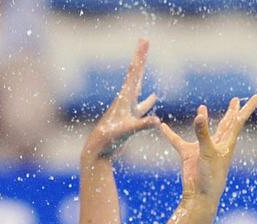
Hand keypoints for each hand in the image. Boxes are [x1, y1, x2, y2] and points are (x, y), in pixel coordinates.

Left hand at [83, 38, 159, 160]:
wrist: (99, 149)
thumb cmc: (110, 139)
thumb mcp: (128, 130)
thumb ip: (143, 125)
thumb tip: (157, 121)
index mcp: (124, 98)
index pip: (134, 72)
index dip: (140, 56)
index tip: (144, 40)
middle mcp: (125, 100)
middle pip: (135, 74)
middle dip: (141, 57)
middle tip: (144, 41)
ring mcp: (127, 109)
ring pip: (137, 87)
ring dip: (142, 75)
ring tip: (144, 61)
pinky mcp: (129, 119)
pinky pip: (141, 106)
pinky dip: (147, 101)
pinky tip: (153, 97)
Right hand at [159, 94, 256, 205]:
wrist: (199, 196)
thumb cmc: (210, 176)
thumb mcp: (207, 152)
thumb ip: (203, 133)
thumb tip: (199, 114)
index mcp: (226, 143)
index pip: (238, 121)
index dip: (247, 108)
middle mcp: (216, 144)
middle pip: (226, 124)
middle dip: (231, 112)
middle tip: (235, 101)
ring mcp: (202, 149)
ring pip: (203, 130)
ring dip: (203, 119)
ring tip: (202, 107)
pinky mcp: (189, 155)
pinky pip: (178, 142)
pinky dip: (170, 134)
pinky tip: (163, 127)